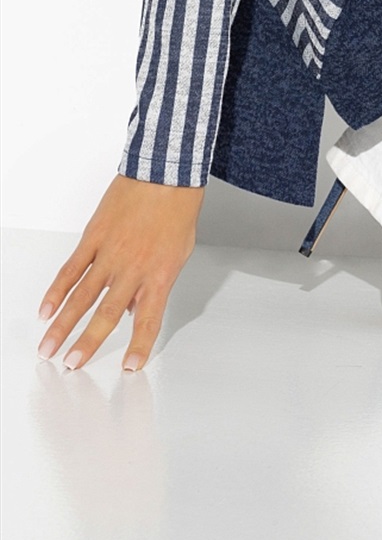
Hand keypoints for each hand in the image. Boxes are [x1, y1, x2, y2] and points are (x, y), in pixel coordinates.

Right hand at [37, 174, 204, 371]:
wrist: (167, 173)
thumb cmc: (178, 208)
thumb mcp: (179, 250)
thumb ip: (157, 281)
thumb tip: (135, 308)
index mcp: (160, 273)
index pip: (149, 318)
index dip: (139, 344)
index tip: (130, 366)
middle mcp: (133, 268)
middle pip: (107, 313)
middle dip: (88, 343)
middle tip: (72, 365)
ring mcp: (111, 253)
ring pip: (81, 297)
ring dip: (63, 325)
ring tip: (49, 348)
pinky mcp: (94, 237)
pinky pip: (71, 270)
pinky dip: (56, 291)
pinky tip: (45, 310)